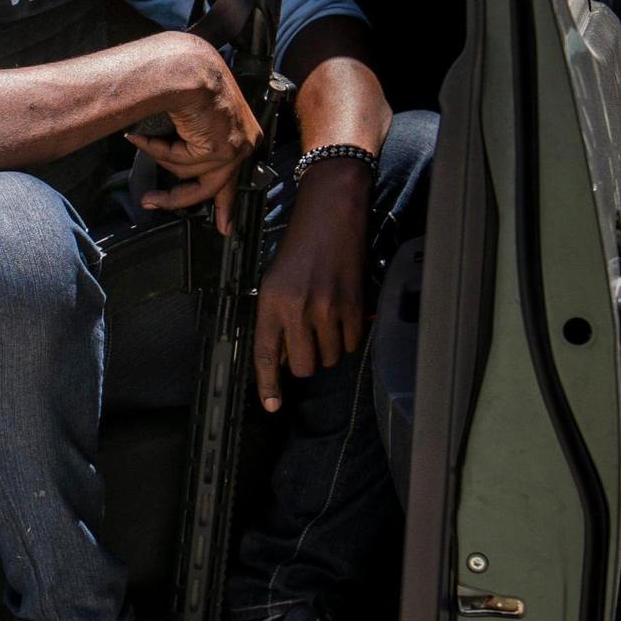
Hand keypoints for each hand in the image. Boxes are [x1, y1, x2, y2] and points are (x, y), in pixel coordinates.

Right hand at [125, 47, 262, 235]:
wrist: (185, 67)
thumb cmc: (186, 78)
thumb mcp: (192, 117)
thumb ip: (191, 142)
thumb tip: (171, 159)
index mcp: (242, 131)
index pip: (234, 175)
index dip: (225, 202)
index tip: (223, 225)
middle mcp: (245, 140)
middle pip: (212, 186)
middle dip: (177, 198)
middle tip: (152, 202)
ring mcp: (235, 147)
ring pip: (189, 173)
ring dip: (161, 156)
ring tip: (142, 136)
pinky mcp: (221, 149)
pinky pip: (181, 162)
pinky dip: (157, 149)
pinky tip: (143, 135)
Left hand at [253, 161, 371, 410]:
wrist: (332, 215)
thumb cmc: (300, 246)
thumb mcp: (273, 282)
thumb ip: (274, 320)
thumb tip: (281, 358)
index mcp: (271, 302)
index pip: (266, 354)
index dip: (268, 385)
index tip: (272, 405)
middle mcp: (298, 309)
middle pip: (303, 367)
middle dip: (305, 362)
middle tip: (307, 342)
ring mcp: (329, 309)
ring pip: (329, 358)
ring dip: (327, 349)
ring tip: (324, 321)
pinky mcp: (354, 307)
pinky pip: (352, 344)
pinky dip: (348, 338)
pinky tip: (342, 315)